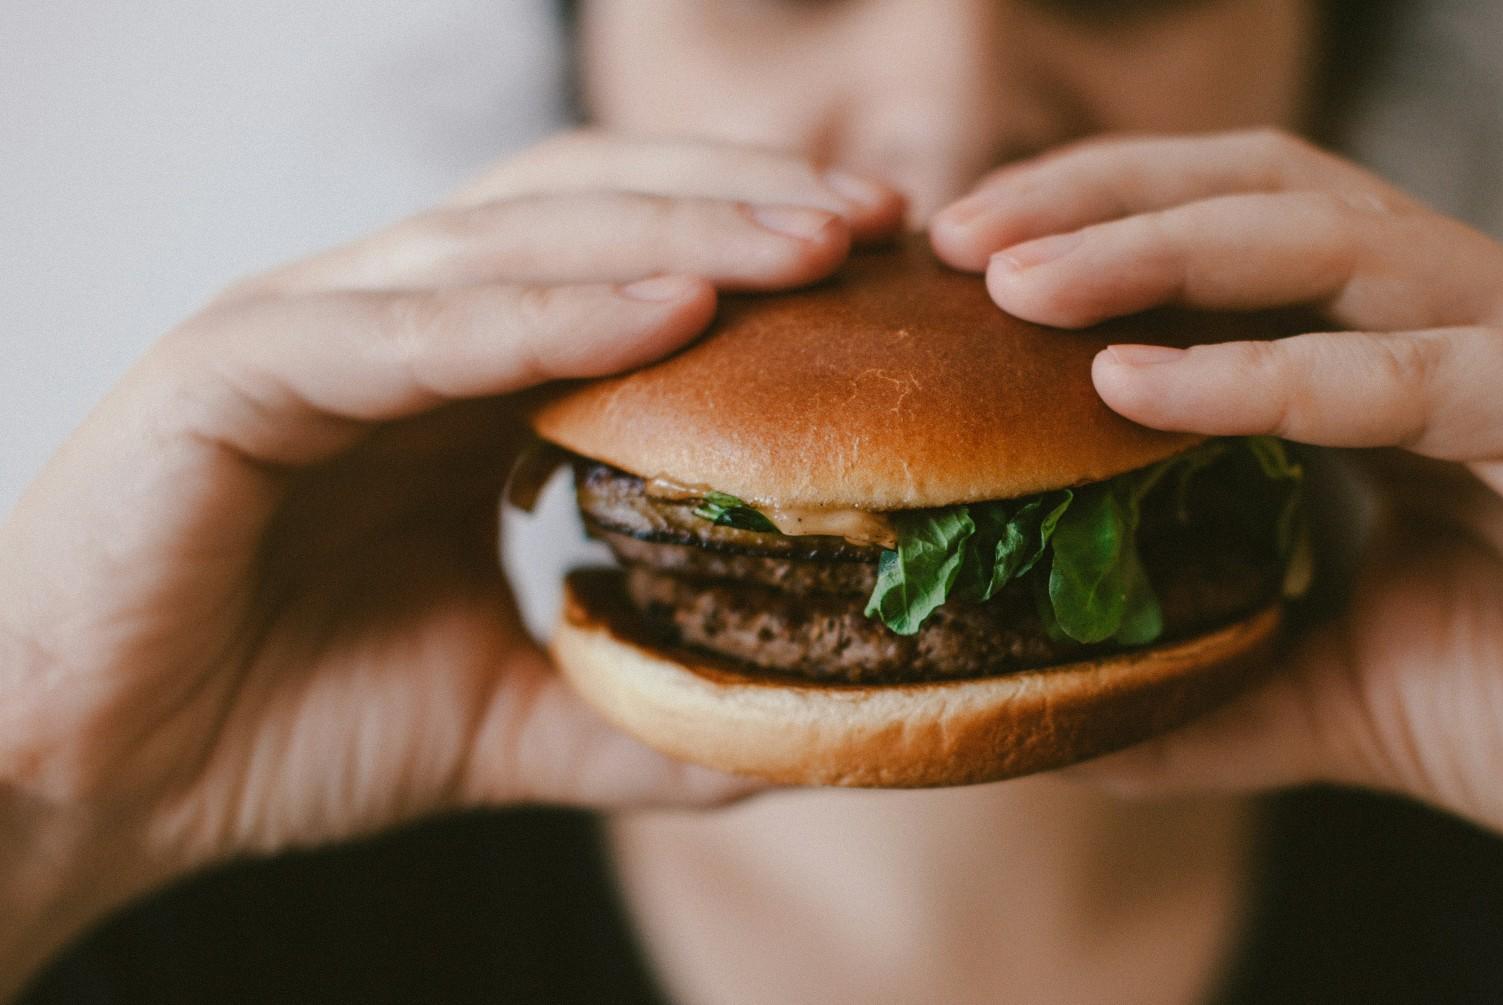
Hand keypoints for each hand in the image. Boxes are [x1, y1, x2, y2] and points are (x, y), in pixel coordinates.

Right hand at [0, 132, 902, 985]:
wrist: (85, 783)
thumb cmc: (276, 726)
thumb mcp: (503, 717)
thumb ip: (634, 711)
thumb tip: (788, 735)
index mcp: (449, 375)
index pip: (623, 260)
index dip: (753, 249)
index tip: (888, 270)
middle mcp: (386, 322)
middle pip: (590, 210)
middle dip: (742, 204)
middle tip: (882, 224)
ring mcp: (307, 329)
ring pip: (515, 240)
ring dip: (677, 231)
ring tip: (814, 245)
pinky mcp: (230, 372)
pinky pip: (413, 329)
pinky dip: (546, 313)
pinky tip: (670, 314)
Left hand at [933, 130, 1502, 994]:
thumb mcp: (1359, 696)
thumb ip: (1225, 686)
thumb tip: (1077, 722)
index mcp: (1408, 371)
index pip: (1230, 250)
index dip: (1094, 239)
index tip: (959, 278)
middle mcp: (1464, 328)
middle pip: (1257, 198)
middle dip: (1098, 201)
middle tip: (957, 240)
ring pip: (1326, 241)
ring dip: (1157, 249)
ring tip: (1018, 280)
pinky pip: (1411, 368)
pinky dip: (1268, 373)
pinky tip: (1142, 383)